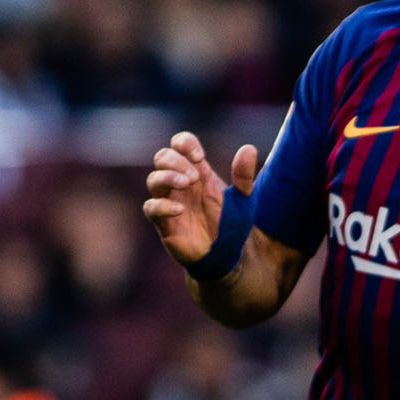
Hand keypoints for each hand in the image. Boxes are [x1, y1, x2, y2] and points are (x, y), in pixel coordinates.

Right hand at [143, 130, 258, 265]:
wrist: (225, 256)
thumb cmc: (231, 225)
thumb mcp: (244, 200)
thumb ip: (244, 176)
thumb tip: (248, 148)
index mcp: (198, 172)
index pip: (180, 144)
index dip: (185, 143)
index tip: (199, 157)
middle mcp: (180, 184)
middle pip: (162, 157)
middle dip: (176, 160)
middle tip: (195, 177)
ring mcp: (169, 201)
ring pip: (153, 179)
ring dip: (167, 177)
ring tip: (187, 183)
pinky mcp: (163, 223)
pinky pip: (151, 208)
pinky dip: (162, 205)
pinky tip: (180, 210)